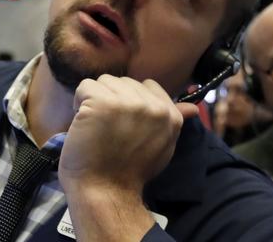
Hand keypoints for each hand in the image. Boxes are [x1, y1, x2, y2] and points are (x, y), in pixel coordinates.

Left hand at [59, 74, 197, 193]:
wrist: (105, 191)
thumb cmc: (129, 171)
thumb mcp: (162, 146)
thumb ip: (173, 121)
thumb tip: (193, 107)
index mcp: (170, 115)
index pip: (148, 85)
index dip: (130, 99)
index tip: (123, 120)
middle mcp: (152, 106)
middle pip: (123, 82)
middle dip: (111, 99)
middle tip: (107, 127)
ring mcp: (127, 103)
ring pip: (103, 81)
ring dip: (93, 99)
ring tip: (95, 124)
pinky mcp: (101, 102)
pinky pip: (84, 86)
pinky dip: (78, 102)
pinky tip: (82, 122)